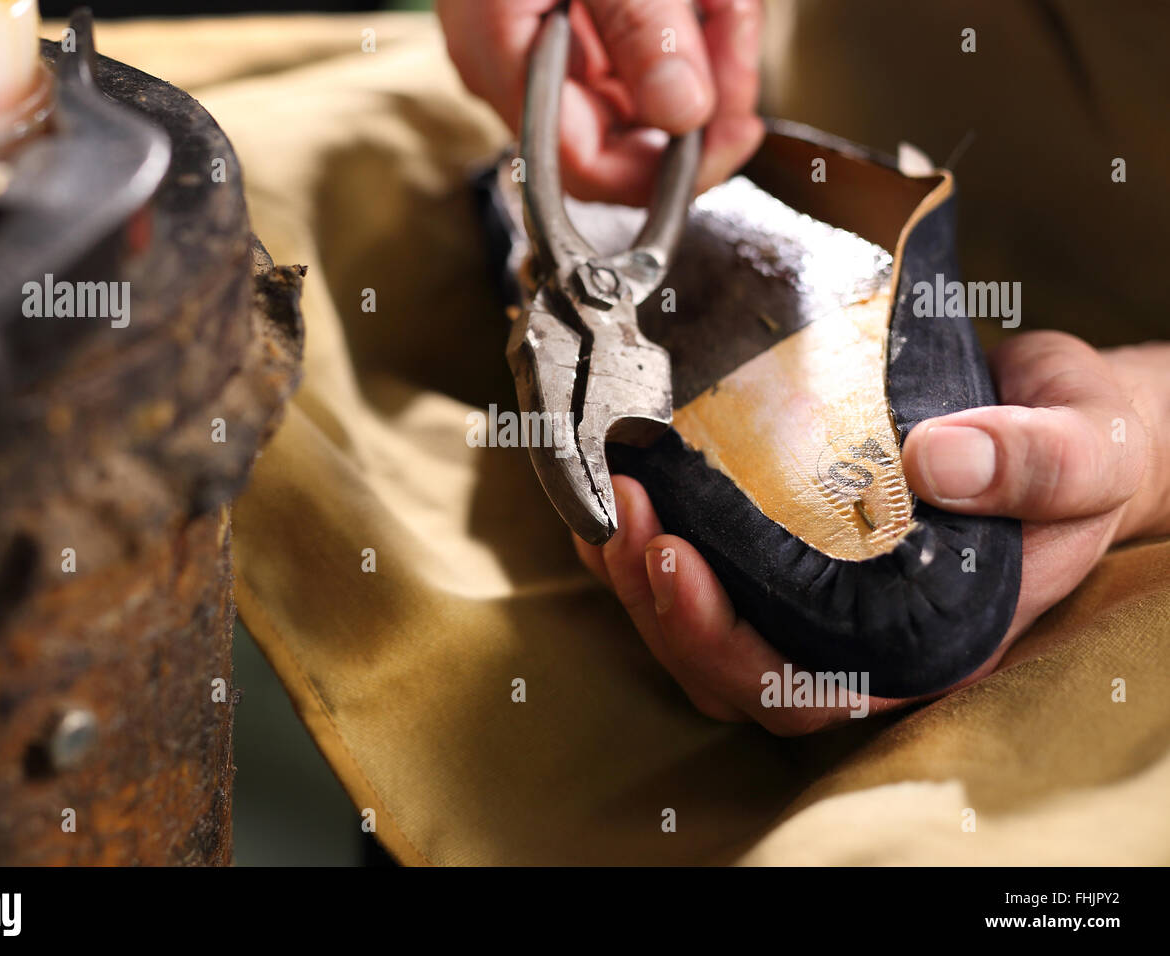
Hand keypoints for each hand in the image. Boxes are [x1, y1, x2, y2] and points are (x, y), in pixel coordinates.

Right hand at [437, 0, 764, 205]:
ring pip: (637, 93)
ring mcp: (540, 40)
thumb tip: (685, 113)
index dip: (663, 169)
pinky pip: (632, 49)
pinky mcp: (569, 16)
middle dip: (698, 95)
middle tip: (740, 34)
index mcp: (502, 53)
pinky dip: (681, 25)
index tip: (731, 133)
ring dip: (699, 52)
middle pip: (620, 134)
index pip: (584, 166)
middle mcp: (514, 62)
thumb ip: (640, 27)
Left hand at [574, 332, 1169, 733]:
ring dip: (635, 573)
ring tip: (608, 498)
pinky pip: (702, 564)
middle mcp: (853, 633)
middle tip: (624, 517)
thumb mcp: (1088, 447)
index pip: (804, 687)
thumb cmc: (1080, 445)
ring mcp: (813, 590)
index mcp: (920, 642)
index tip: (675, 558)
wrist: (1058, 413)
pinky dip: (646, 534)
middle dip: (657, 603)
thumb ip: (1038, 462)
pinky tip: (621, 481)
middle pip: (727, 667)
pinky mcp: (785, 540)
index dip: (723, 641)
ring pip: (698, 626)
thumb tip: (937, 461)